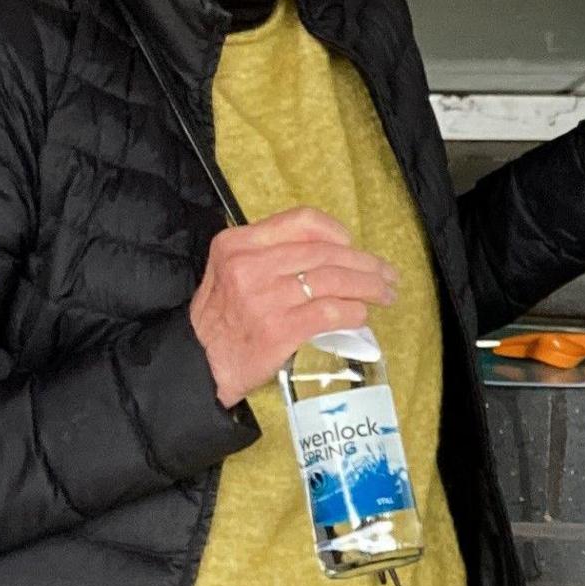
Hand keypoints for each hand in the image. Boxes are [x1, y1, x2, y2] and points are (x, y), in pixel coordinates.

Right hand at [190, 207, 399, 407]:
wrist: (197, 364)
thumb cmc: (221, 318)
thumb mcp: (229, 271)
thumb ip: (269, 254)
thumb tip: (329, 251)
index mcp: (238, 244)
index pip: (301, 221)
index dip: (336, 232)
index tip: (353, 246)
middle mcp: (249, 267)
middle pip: (325, 253)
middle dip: (365, 264)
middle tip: (387, 275)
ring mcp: (264, 299)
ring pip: (333, 282)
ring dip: (368, 287)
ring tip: (385, 294)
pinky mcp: (278, 331)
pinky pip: (329, 314)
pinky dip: (353, 313)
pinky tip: (362, 316)